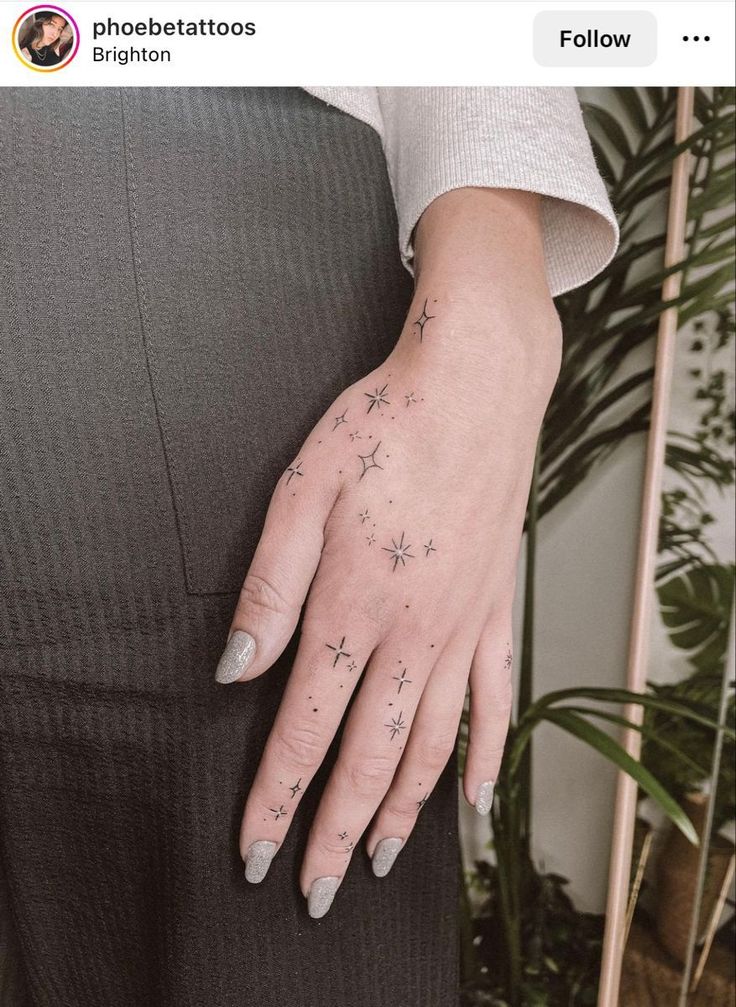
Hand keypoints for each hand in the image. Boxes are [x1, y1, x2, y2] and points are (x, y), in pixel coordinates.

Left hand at [215, 188, 561, 917]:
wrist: (473, 389)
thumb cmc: (382, 429)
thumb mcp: (301, 492)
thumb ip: (269, 588)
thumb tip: (235, 669)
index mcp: (352, 607)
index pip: (303, 729)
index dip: (277, 799)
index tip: (257, 852)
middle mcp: (413, 634)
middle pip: (369, 758)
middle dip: (335, 832)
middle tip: (319, 891)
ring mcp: (464, 627)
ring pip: (434, 745)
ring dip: (403, 810)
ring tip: (380, 857)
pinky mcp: (498, 610)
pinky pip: (498, 701)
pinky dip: (486, 758)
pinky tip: (475, 800)